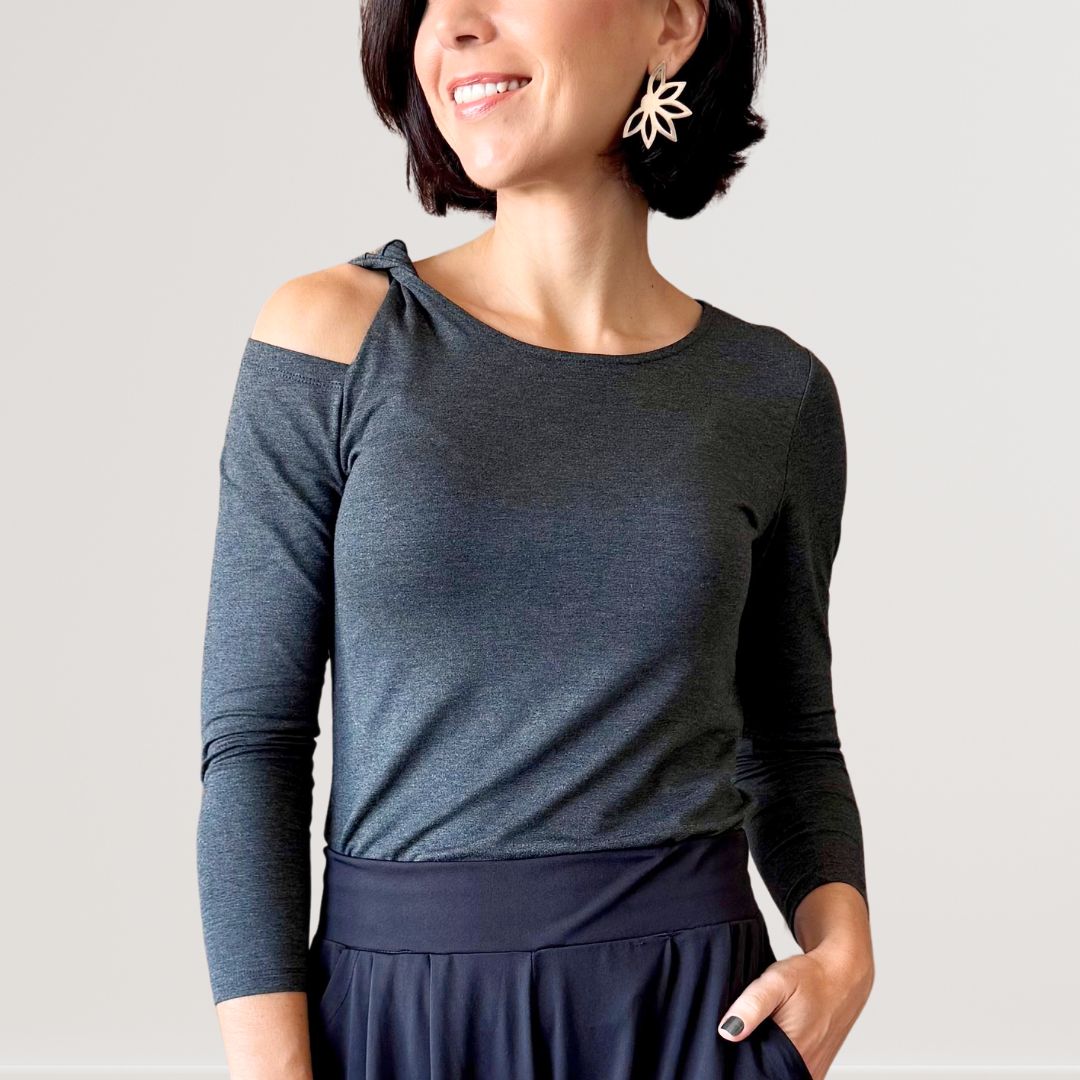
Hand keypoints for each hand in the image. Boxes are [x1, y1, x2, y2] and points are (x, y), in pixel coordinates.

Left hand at [716, 941, 873, 1078]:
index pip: (753, 1070)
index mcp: (793, 1054)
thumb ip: (752, 1006)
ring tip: (766, 1028)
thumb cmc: (812, 978)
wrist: (843, 978)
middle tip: (754, 1025)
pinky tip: (775, 1035)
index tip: (737, 1034)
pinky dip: (777, 1054)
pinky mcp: (814, 1069)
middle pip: (764, 1071)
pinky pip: (788, 1069)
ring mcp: (811, 1072)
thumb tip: (727, 1031)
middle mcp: (804, 1069)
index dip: (740, 1055)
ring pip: (775, 1071)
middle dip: (751, 1053)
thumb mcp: (777, 982)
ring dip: (764, 1054)